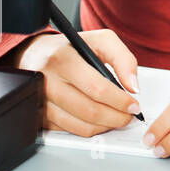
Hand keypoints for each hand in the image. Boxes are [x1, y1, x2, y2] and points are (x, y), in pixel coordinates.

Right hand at [13, 29, 141, 137]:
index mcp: (63, 59)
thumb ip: (123, 59)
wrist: (35, 55)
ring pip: (78, 124)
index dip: (120, 100)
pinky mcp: (38, 115)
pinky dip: (87, 129)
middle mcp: (47, 80)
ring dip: (104, 126)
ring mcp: (40, 100)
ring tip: (116, 119)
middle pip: (88, 110)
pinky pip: (67, 130)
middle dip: (115, 117)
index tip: (134, 106)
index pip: (97, 88)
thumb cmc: (71, 48)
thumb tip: (133, 87)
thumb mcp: (101, 41)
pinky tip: (98, 121)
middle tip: (129, 116)